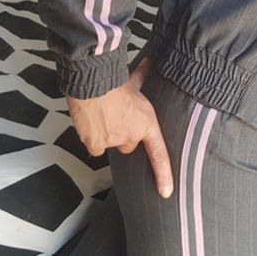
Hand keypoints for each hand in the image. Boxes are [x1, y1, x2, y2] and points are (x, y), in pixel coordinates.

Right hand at [66, 57, 173, 197]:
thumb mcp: (133, 81)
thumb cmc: (114, 80)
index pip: (158, 154)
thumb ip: (142, 78)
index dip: (163, 175)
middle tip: (116, 118)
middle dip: (123, 135)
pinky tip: (91, 123)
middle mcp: (130, 136)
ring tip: (102, 116)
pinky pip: (95, 147)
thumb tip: (149, 63)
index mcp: (146, 124)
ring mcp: (112, 141)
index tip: (166, 192)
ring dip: (107, 135)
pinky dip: (92, 138)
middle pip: (128, 145)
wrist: (92, 82)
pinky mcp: (94, 143)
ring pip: (110, 145)